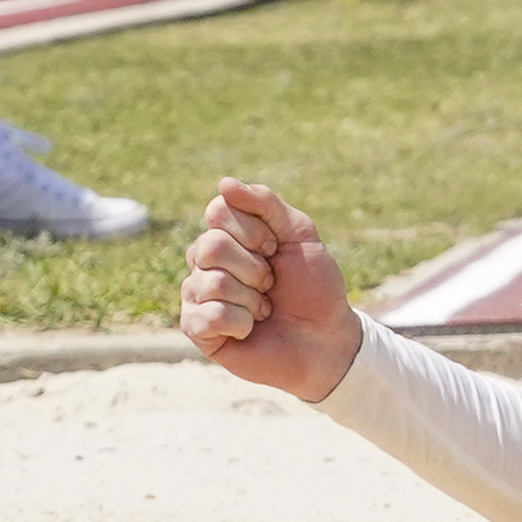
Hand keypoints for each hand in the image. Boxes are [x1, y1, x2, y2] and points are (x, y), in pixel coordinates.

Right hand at [180, 178, 361, 402]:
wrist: (325, 338)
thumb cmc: (314, 287)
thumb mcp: (300, 236)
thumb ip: (266, 204)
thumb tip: (224, 183)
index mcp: (228, 235)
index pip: (218, 211)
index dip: (254, 231)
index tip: (276, 248)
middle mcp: (205, 262)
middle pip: (210, 246)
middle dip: (254, 267)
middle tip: (272, 283)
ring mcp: (197, 294)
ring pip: (211, 282)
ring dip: (253, 298)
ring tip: (264, 308)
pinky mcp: (196, 328)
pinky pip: (208, 315)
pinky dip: (241, 323)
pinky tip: (250, 329)